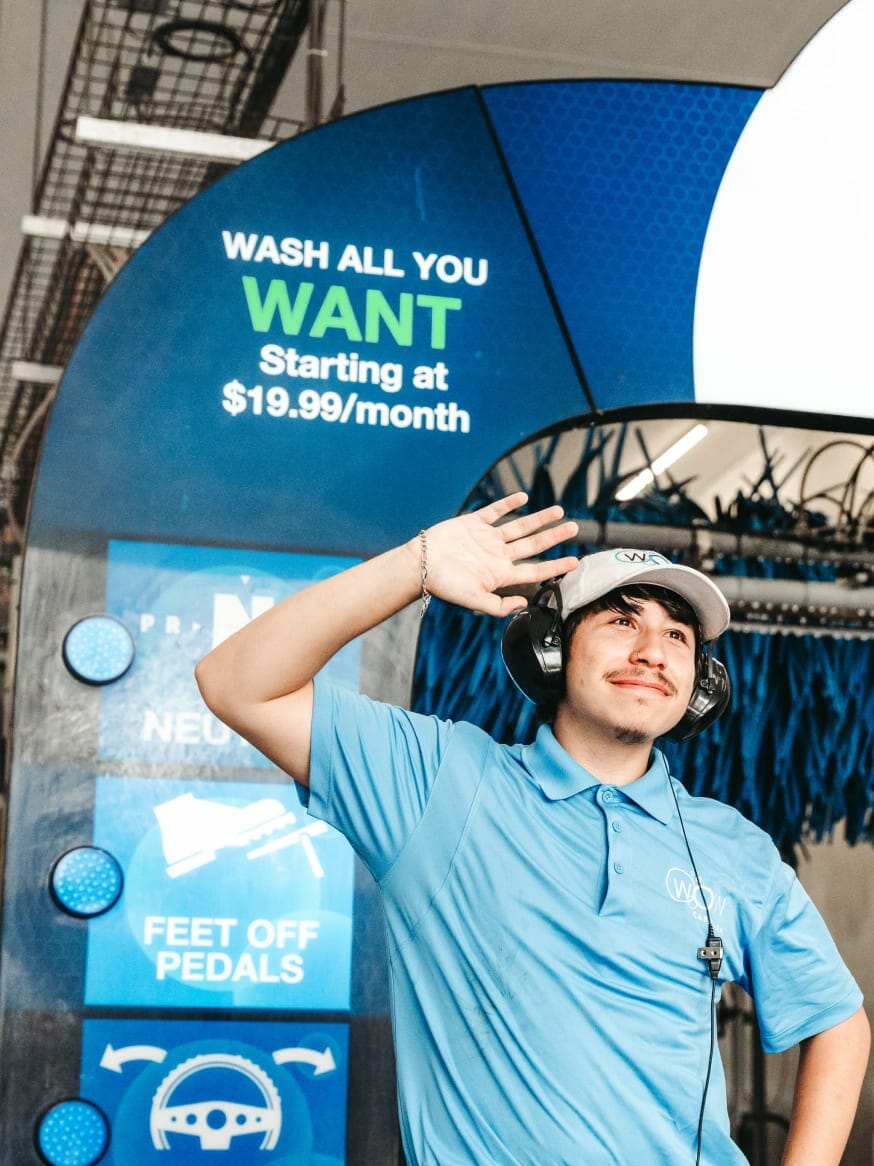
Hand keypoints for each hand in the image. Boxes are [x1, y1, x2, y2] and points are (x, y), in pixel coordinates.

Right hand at [418, 492, 578, 616]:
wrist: (419, 565)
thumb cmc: (444, 586)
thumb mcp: (473, 601)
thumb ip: (499, 606)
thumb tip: (524, 604)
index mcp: (500, 574)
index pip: (534, 570)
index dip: (555, 567)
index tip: (574, 562)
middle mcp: (497, 555)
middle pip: (533, 545)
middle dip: (554, 537)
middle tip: (575, 529)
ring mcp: (486, 538)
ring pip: (519, 527)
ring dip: (539, 519)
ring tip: (558, 511)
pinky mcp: (473, 523)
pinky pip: (495, 511)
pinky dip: (508, 504)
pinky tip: (523, 497)